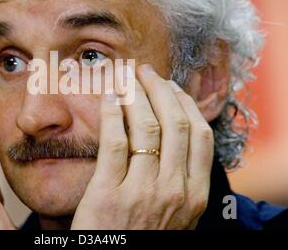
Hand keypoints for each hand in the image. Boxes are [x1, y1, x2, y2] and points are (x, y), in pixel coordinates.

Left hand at [71, 64, 213, 228]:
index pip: (199, 137)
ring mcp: (142, 192)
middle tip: (147, 73)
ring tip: (126, 79)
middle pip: (174, 124)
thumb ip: (178, 180)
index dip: (186, 105)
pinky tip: (107, 97)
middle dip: (161, 90)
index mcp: (193, 196)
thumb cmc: (141, 236)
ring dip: (136, 95)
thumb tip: (172, 139)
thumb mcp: (174, 214)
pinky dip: (111, 113)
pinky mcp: (109, 194)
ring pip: (146, 126)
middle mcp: (173, 191)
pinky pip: (114, 141)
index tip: (171, 88)